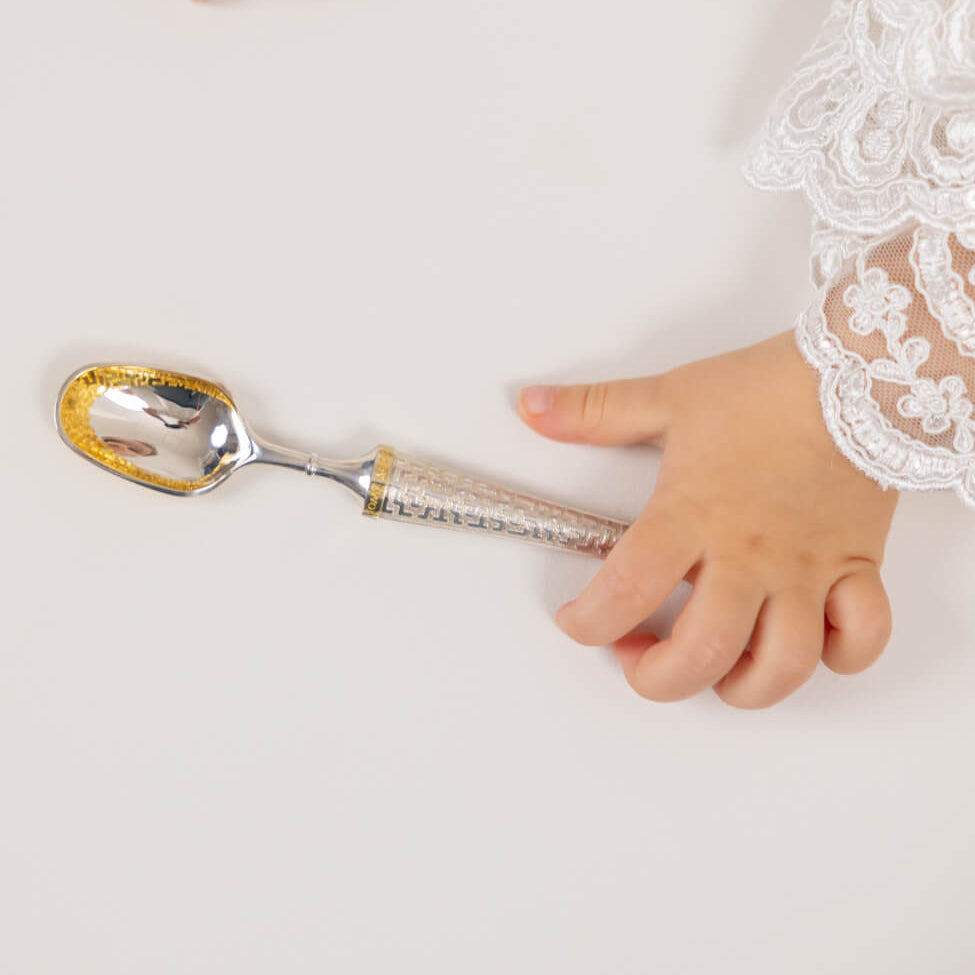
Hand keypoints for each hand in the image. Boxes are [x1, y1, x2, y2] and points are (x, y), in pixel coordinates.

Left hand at [518, 329, 898, 708]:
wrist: (860, 373)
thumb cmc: (765, 390)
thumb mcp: (667, 397)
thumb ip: (593, 411)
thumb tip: (531, 406)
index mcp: (691, 514)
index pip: (626, 590)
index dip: (589, 623)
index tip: (577, 621)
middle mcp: (748, 554)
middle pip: (703, 652)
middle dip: (658, 678)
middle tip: (639, 658)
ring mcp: (806, 569)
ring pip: (784, 665)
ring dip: (742, 688)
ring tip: (716, 671)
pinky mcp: (856, 568)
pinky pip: (862, 637)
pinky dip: (838, 659)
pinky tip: (807, 645)